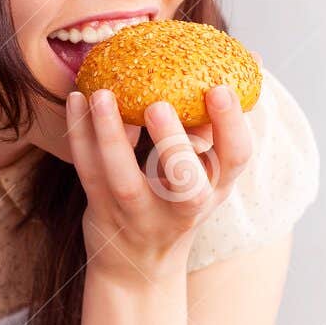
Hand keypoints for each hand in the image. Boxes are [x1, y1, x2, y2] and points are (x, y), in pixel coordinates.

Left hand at [65, 84, 252, 281]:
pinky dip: (80, 136)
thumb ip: (218, 122)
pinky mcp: (104, 214)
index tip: (219, 88)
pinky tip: (76, 100)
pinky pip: (89, 173)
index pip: (237, 158)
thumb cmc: (178, 201)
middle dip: (172, 143)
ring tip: (101, 94)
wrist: (138, 267)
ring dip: (111, 135)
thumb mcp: (208, 171)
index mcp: (216, 187)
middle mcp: (184, 207)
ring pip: (125, 180)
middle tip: (157, 104)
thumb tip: (250, 57)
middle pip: (185, 184)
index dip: (231, 125)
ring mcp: (141, 215)